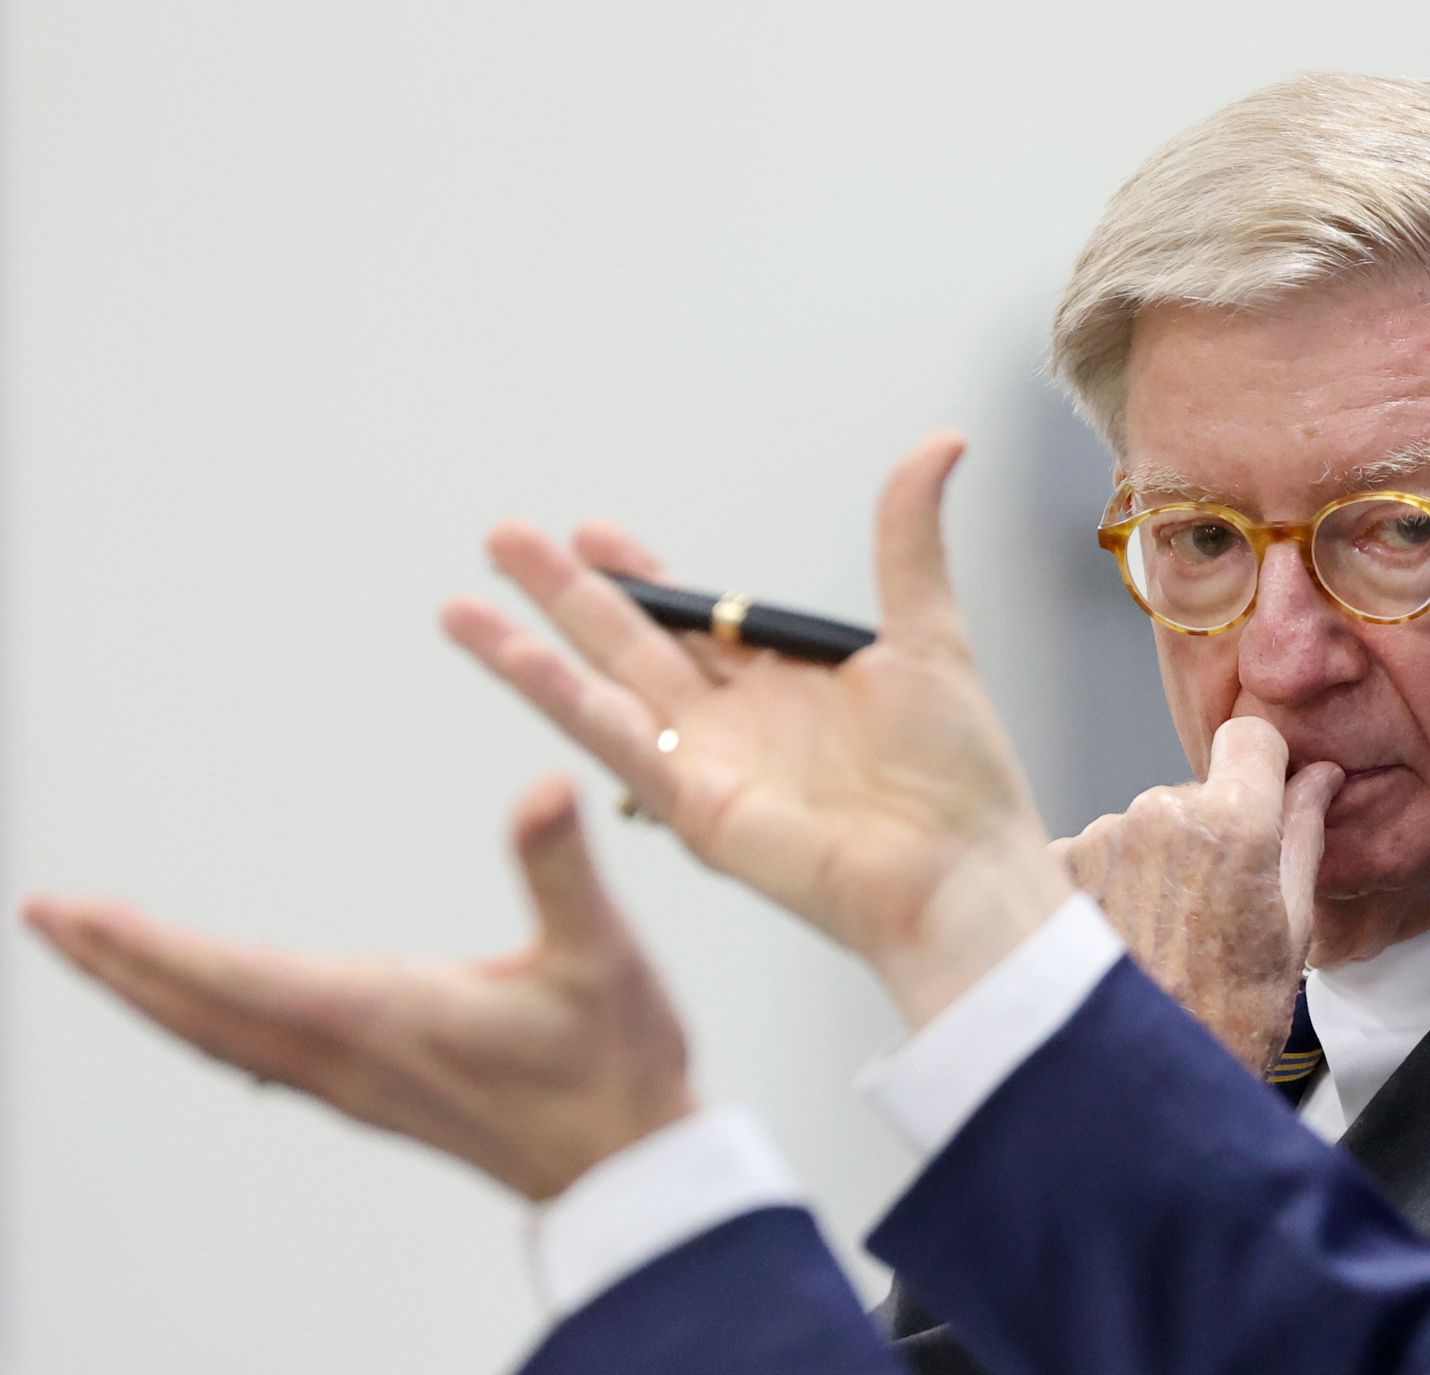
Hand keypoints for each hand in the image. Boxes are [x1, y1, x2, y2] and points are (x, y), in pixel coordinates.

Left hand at [21, 779, 695, 1201]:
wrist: (630, 1167)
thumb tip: (543, 789)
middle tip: (47, 917)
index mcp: (382, 1016)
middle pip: (198, 1013)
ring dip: (149, 996)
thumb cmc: (617, 1067)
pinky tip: (198, 1015)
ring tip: (98, 954)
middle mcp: (347, 1057)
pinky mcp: (369, 1099)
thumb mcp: (602, 954)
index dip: (146, 944)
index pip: (231, 977)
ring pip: (218, 1040)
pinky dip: (202, 1026)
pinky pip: (252, 1060)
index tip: (73, 911)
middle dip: (117, 965)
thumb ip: (563, 868)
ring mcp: (352, 1086)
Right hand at [444, 432, 1071, 1028]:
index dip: (643, 576)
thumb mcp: (928, 635)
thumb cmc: (961, 778)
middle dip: (565, 594)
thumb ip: (908, 542)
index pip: (695, 621)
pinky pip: (624, 748)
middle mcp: (738, 726)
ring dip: (528, 656)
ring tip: (459, 610)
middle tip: (502, 539)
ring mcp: (711, 769)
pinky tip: (521, 663)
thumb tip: (941, 441)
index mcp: (786, 686)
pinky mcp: (699, 812)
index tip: (592, 530)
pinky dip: (571, 705)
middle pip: (631, 646)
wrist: (966, 874)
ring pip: (602, 696)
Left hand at [1060, 719, 1343, 1073]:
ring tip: (1160, 942)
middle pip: (1192, 794)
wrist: (1135, 1087)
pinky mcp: (1054, 866)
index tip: (1266, 791)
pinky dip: (1106, 891)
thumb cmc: (1225, 1022)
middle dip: (1205, 839)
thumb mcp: (1291, 931)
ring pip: (1140, 831)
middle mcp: (1157, 813)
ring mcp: (1098, 838)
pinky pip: (1094, 858)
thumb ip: (1302, 839)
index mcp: (1232, 822)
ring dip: (1152, 869)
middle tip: (1211, 916)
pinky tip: (1122, 943)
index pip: (1251, 737)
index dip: (1264, 765)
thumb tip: (1320, 782)